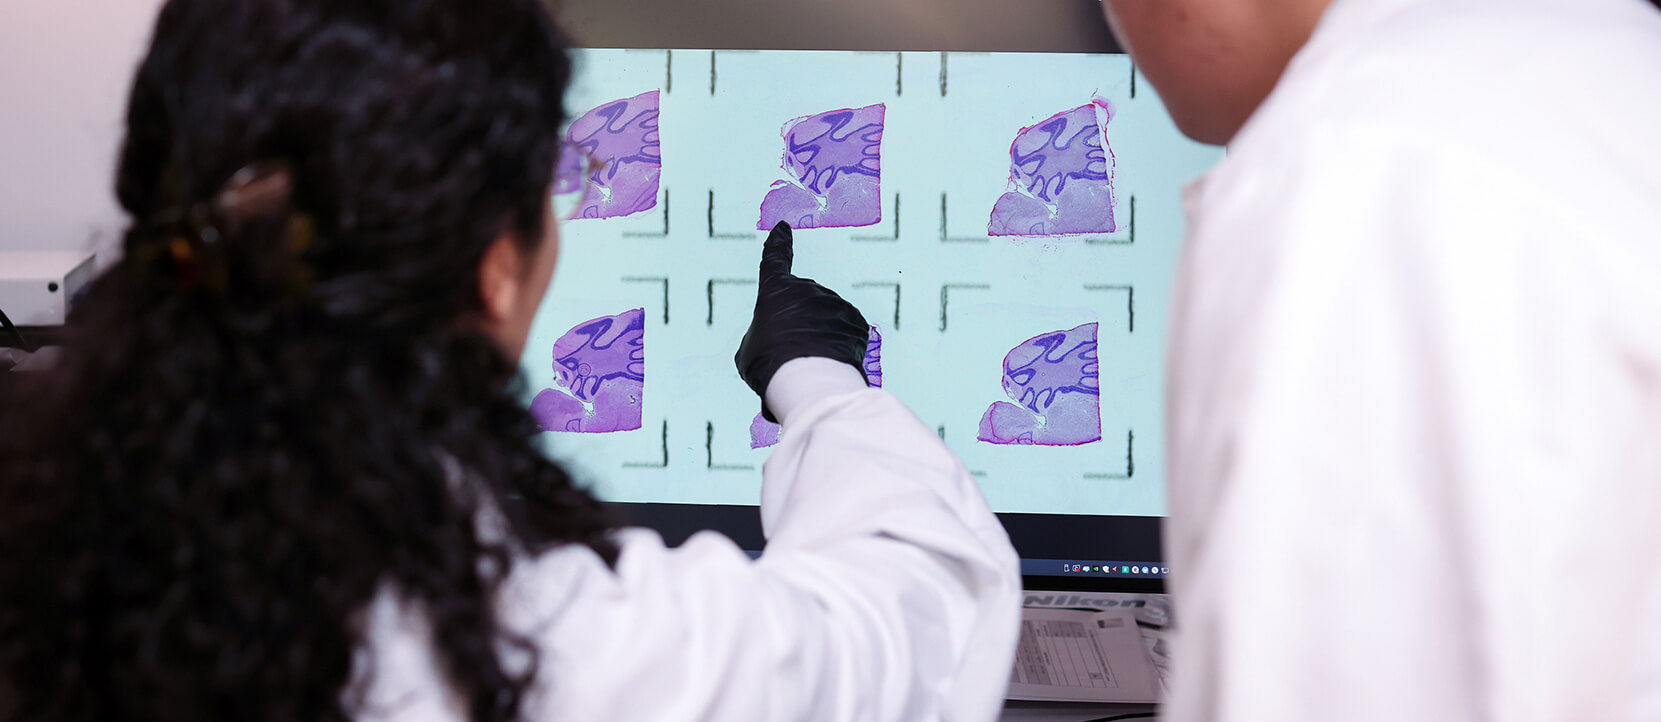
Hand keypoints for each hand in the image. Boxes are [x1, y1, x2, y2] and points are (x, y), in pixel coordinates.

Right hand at [736, 221, 869, 421]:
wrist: (808, 378)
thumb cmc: (770, 363)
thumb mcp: (750, 349)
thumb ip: (764, 335)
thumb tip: (779, 339)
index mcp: (776, 290)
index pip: (774, 259)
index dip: (777, 244)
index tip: (782, 228)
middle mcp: (807, 289)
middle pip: (802, 305)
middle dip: (799, 325)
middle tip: (791, 352)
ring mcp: (834, 302)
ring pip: (826, 320)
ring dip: (819, 338)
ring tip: (810, 363)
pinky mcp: (856, 320)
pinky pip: (846, 332)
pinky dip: (839, 346)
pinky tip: (831, 362)